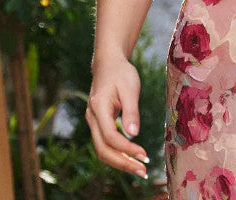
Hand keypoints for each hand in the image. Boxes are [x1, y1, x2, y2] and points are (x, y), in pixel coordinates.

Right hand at [86, 54, 149, 177]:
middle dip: (123, 163)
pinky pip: (105, 144)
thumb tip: (134, 133)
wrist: (108, 64)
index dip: (126, 149)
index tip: (144, 155)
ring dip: (120, 162)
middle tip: (143, 171)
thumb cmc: (121, 73)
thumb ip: (132, 110)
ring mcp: (93, 122)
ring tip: (140, 169)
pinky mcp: (98, 124)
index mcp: (99, 108)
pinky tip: (132, 158)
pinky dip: (118, 154)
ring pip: (102, 150)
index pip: (110, 136)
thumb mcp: (130, 87)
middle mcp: (92, 118)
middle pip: (103, 149)